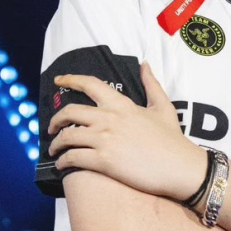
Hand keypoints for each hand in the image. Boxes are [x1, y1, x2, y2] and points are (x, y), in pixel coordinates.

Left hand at [47, 63, 206, 201]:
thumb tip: (145, 64)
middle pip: (70, 112)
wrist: (179, 166)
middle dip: (55, 120)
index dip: (70, 80)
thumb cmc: (172, 138)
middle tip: (51, 127)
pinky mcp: (104, 161)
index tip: (58, 81)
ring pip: (67, 137)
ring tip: (54, 150)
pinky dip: (63, 161)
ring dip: (56, 144)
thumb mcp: (163, 106)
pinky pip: (73, 158)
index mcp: (122, 104)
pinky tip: (63, 165)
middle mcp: (109, 119)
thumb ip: (151, 84)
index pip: (90, 85)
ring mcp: (105, 140)